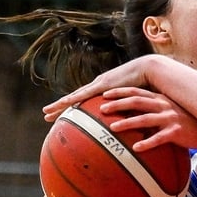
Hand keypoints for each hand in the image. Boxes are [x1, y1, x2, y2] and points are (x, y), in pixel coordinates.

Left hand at [43, 55, 161, 121]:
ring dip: (59, 105)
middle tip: (47, 115)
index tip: (64, 116)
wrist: (150, 70)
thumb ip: (133, 111)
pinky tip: (60, 105)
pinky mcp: (101, 85)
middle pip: (76, 99)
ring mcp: (98, 84)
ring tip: (46, 113)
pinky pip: (82, 95)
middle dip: (61, 107)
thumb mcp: (137, 102)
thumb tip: (137, 126)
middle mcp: (99, 86)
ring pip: (74, 97)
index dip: (75, 108)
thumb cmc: (148, 86)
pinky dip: (70, 100)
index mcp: (106, 91)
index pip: (86, 101)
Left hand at [99, 87, 196, 151]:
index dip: (120, 92)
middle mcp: (164, 105)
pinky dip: (147, 142)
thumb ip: (154, 110)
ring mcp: (170, 118)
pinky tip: (136, 148)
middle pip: (137, 102)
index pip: (137, 92)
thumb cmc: (187, 121)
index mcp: (161, 99)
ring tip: (113, 128)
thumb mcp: (170, 110)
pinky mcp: (177, 132)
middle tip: (102, 109)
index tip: (104, 95)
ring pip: (145, 119)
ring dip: (128, 123)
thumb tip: (133, 115)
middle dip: (118, 104)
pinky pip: (159, 138)